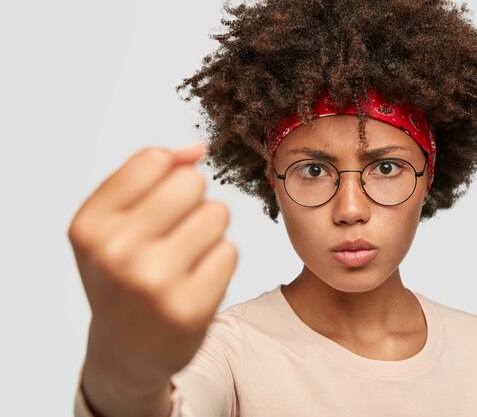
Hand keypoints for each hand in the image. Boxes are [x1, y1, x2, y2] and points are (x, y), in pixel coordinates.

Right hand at [68, 143, 236, 399]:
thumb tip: (197, 148)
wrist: (126, 351)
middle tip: (176, 232)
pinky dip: (219, 261)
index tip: (159, 203)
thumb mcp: (114, 223)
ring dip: (209, 232)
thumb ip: (148, 175)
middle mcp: (116, 253)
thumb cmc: (122, 276)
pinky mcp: (191, 308)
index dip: (168, 175)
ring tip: (185, 258)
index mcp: (91, 225)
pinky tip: (196, 281)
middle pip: (192, 182)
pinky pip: (230, 250)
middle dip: (192, 201)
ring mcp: (154, 283)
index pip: (154, 159)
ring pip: (217, 213)